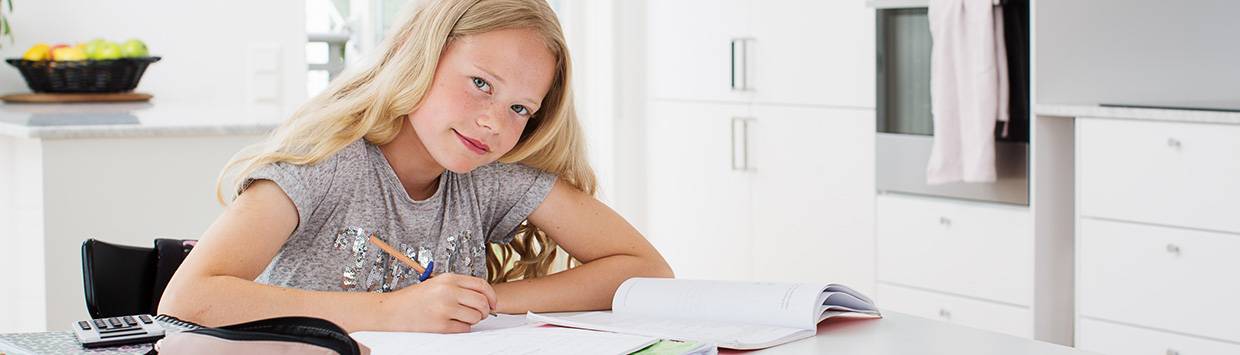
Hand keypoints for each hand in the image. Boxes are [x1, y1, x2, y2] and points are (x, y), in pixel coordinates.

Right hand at [378, 273, 497, 332]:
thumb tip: (484, 297)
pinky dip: (462, 329)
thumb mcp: (436, 284)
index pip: (481, 285)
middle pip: (482, 302)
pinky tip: (451, 325)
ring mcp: (444, 308)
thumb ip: (458, 287)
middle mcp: (448, 291)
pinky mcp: (440, 325)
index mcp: (448, 279)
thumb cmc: (414, 299)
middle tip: (479, 315)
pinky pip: (464, 329)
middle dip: (484, 311)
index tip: (493, 304)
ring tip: (459, 318)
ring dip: (472, 320)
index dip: (491, 296)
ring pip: (475, 317)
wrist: (390, 311)